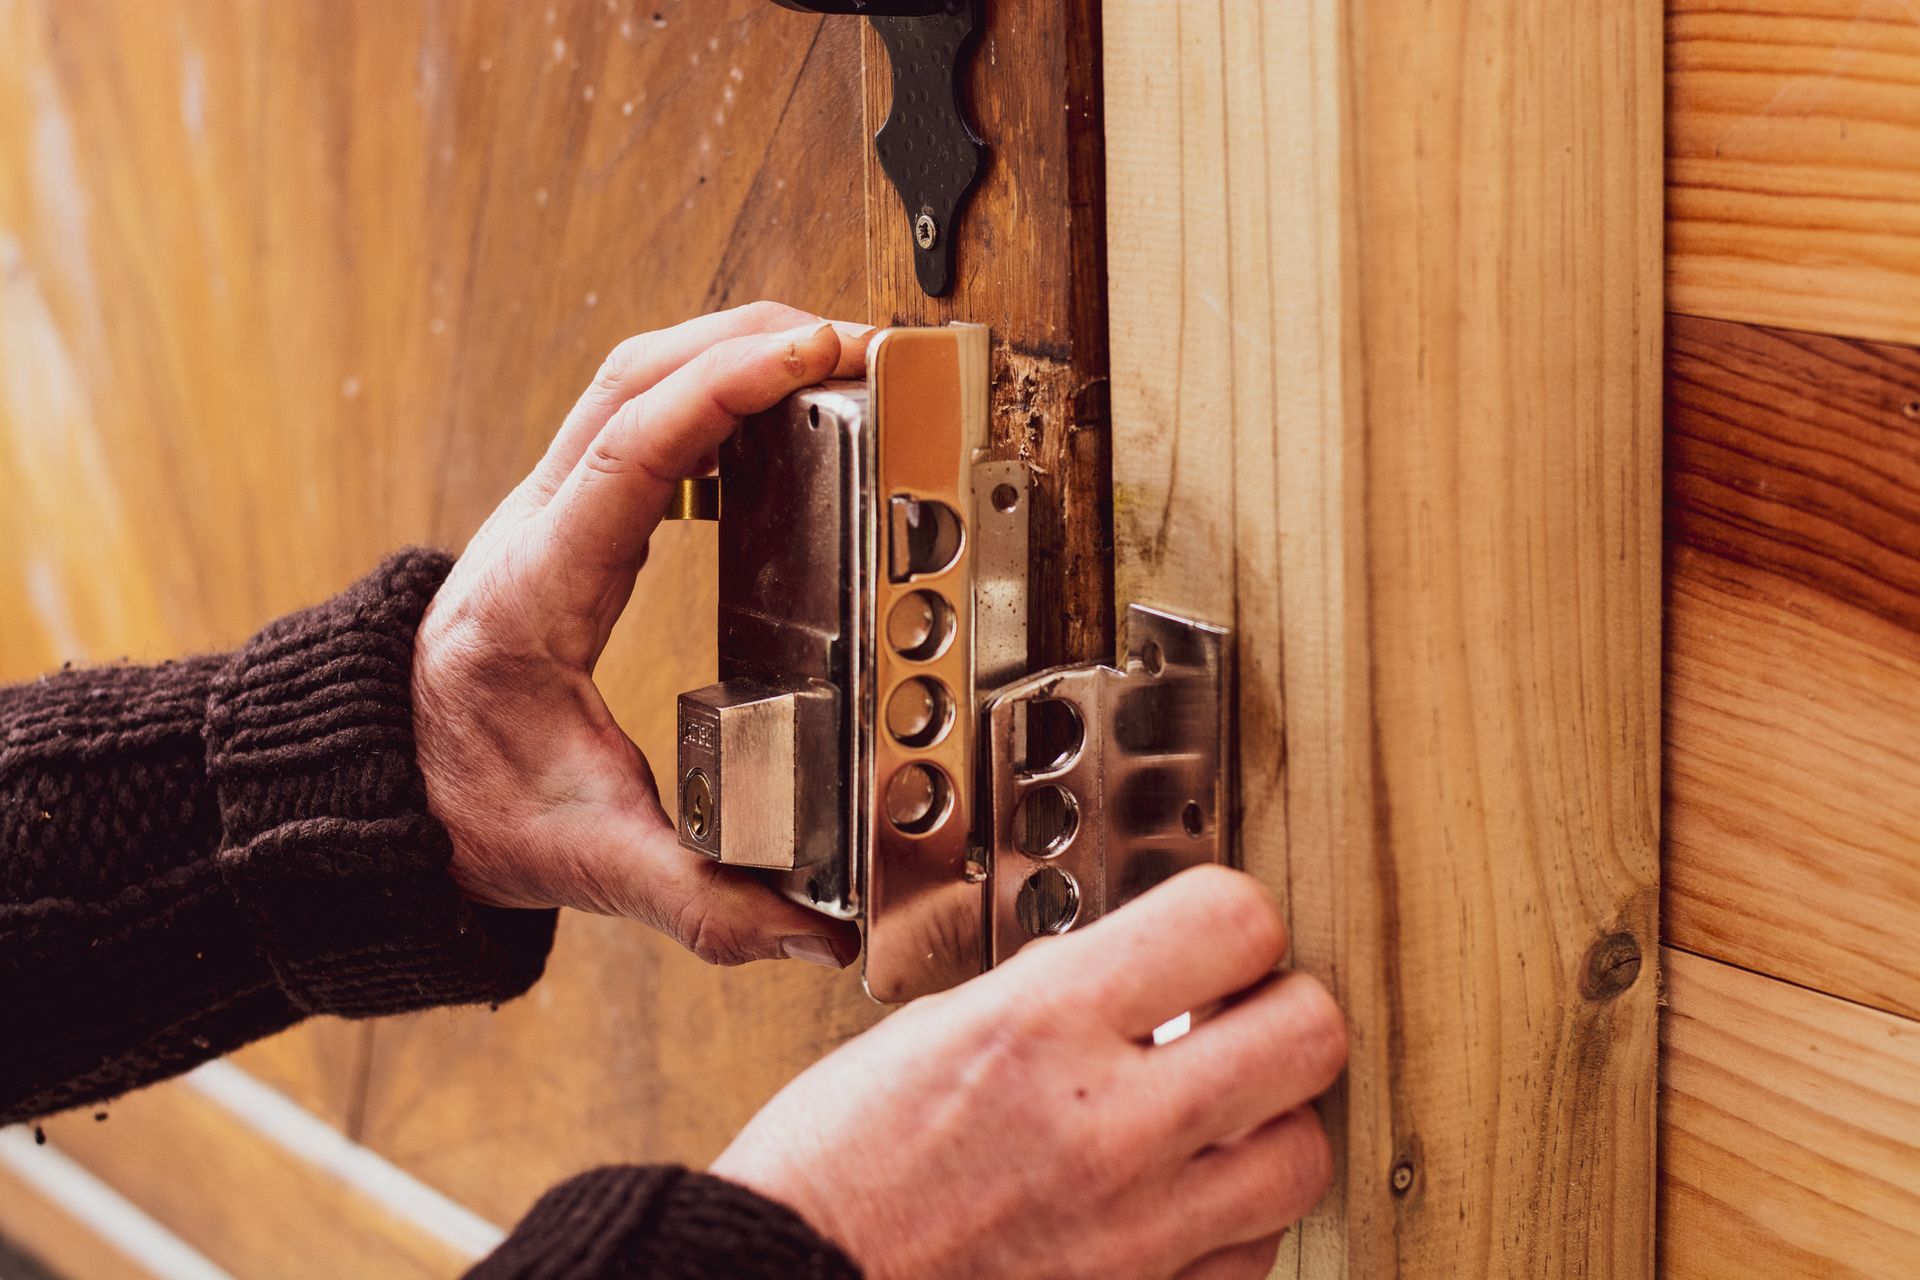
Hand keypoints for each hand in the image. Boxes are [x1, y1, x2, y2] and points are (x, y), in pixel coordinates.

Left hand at [412, 301, 868, 968]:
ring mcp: (543, 513)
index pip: (630, 448)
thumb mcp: (583, 860)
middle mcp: (534, 529)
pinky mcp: (565, 523)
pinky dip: (704, 387)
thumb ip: (701, 901)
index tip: (808, 353)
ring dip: (724, 348)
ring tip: (823, 352)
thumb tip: (809, 931)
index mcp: (538, 590)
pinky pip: (635, 417)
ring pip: (629, 379)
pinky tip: (761, 408)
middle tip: (851, 340)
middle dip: (745, 339)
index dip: (723, 388)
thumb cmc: (457, 806)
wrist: (376, 789)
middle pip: (633, 376)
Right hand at [711, 866, 1347, 1278]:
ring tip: (1213, 1113)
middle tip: (1238, 1014)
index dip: (1236, 916)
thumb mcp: (935, 1027)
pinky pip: (1254, 1256)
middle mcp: (1108, 1129)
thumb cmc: (833, 1169)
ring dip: (1270, 1123)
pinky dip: (1231, 1222)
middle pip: (1310, 1035)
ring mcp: (1137, 1235)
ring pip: (1305, 1154)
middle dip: (1281, 1010)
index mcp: (1042, 1026)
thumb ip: (1056, 996)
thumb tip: (1147, 979)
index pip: (1234, 922)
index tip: (1218, 933)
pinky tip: (1176, 1197)